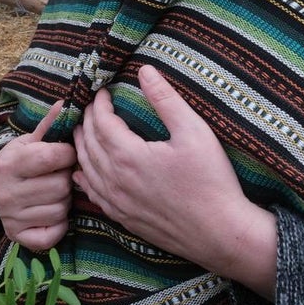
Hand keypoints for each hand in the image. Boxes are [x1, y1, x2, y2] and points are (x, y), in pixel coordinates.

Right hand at [0, 101, 77, 250]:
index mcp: (9, 163)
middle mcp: (6, 192)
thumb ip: (49, 126)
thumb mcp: (30, 141)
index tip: (64, 154)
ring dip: (63, 201)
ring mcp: (11, 217)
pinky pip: (54, 234)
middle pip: (61, 186)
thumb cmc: (20, 162)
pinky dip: (59, 225)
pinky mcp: (18, 236)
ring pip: (61, 209)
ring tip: (52, 193)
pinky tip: (49, 213)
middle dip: (65, 179)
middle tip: (56, 176)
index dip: (67, 154)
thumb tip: (65, 103)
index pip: (53, 157)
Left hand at [73, 65, 275, 297]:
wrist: (222, 234)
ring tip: (83, 130)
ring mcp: (117, 202)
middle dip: (87, 120)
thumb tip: (145, 70)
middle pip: (88, 143)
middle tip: (91, 106)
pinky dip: (84, 177)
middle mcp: (115, 180)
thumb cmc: (211, 181)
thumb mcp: (194, 132)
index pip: (101, 122)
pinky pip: (93, 194)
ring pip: (86, 168)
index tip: (103, 91)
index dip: (99, 104)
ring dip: (81, 146)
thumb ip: (166, 99)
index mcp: (128, 156)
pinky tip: (83, 172)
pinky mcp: (124, 218)